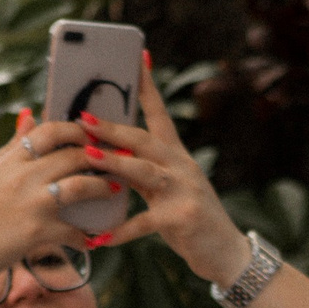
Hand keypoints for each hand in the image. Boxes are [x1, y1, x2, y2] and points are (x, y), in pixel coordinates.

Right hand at [0, 108, 124, 304]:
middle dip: (99, 156)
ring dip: (103, 187)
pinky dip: (85, 236)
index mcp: (11, 161)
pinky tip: (91, 240)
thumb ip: (12, 147)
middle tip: (115, 160)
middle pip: (73, 155)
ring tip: (114, 189)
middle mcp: (23, 177)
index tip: (89, 134)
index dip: (75, 130)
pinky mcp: (38, 232)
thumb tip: (29, 115)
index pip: (49, 131)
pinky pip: (74, 231)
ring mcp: (32, 204)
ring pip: (81, 185)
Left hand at [86, 52, 250, 284]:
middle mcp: (181, 166)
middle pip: (144, 139)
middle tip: (83, 118)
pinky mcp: (180, 219)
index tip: (138, 56)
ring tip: (88, 156)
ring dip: (114, 163)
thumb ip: (140, 170)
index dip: (148, 84)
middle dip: (113, 127)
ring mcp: (183, 191)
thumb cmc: (189, 218)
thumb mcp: (166, 188)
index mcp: (176, 154)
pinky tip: (99, 237)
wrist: (225, 251)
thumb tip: (104, 153)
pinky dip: (120, 231)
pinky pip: (144, 222)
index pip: (159, 112)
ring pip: (144, 171)